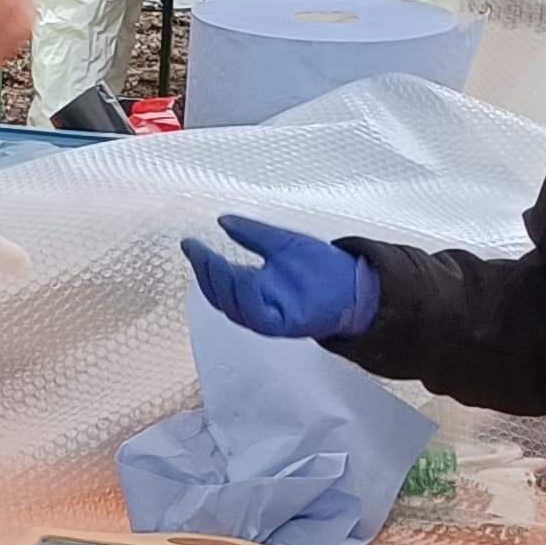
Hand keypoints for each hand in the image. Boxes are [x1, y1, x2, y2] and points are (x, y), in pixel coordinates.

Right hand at [181, 213, 381, 341]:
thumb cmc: (321, 269)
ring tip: (215, 262)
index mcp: (254, 288)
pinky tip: (245, 277)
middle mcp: (258, 305)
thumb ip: (251, 233)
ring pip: (235, 308)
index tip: (189, 244)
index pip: (218, 280)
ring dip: (222, 286)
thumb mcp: (281, 242)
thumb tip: (223, 220)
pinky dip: (248, 298)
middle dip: (207, 274)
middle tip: (200, 252)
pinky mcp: (286, 324)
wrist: (356, 284)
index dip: (201, 262)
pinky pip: (258, 316)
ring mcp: (271, 316)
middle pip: (221, 296)